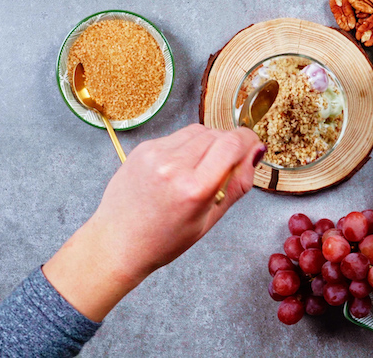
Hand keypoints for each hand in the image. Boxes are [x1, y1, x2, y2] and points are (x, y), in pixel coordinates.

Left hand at [43, 124, 264, 320]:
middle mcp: (173, 165)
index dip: (249, 140)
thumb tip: (256, 153)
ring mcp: (155, 153)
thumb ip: (237, 184)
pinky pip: (178, 136)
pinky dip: (188, 146)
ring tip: (202, 168)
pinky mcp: (144, 148)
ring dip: (210, 143)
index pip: (232, 143)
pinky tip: (181, 168)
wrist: (117, 242)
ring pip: (199, 131)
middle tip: (229, 165)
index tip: (253, 147)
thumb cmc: (164, 240)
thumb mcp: (210, 220)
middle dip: (230, 145)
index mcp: (194, 188)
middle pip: (218, 134)